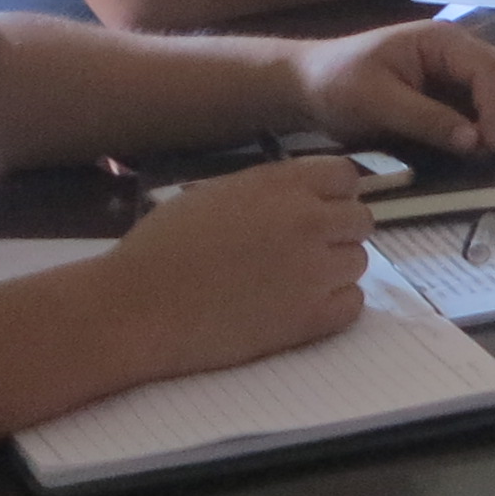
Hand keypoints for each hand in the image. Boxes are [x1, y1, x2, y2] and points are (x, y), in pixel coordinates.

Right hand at [97, 154, 370, 376]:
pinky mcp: (310, 318)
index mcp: (282, 185)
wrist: (134, 308)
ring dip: (333, 271)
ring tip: (290, 283)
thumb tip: (304, 195)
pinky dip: (334, 306)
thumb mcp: (216, 194)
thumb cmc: (160, 248)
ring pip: (359, 262)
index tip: (315, 211)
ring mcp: (314, 270)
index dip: (333, 195)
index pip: (346, 177)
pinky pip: (353, 304)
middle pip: (360, 221)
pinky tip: (299, 308)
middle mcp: (308, 220)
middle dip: (336, 234)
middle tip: (301, 252)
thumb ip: (269, 190)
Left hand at [295, 19, 494, 159]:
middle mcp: (460, 50)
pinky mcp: (453, 91)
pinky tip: (480, 145)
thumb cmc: (337, 84)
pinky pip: (489, 105)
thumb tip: (475, 142)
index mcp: (442, 41)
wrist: (308, 84)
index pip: (489, 71)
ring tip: (489, 149)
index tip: (489, 146)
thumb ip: (427, 119)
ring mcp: (459, 70)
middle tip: (494, 150)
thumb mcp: (376, 103)